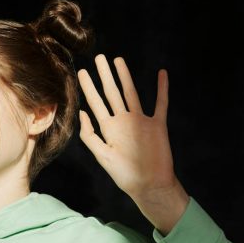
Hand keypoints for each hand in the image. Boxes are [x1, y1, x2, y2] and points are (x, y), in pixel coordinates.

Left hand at [77, 55, 179, 199]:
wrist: (150, 185)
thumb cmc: (125, 175)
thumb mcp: (103, 156)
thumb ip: (91, 136)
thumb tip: (82, 112)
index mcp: (109, 128)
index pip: (96, 103)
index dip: (89, 87)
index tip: (81, 72)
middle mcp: (124, 121)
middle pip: (112, 92)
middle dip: (105, 75)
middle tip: (99, 57)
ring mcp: (141, 121)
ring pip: (132, 93)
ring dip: (126, 77)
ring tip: (119, 60)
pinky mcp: (157, 125)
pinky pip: (160, 103)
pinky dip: (162, 89)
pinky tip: (161, 74)